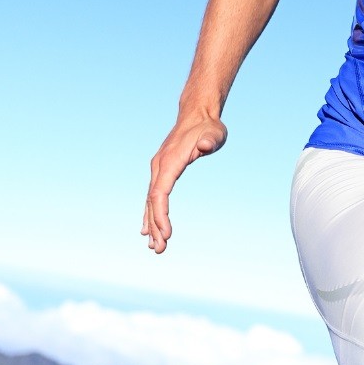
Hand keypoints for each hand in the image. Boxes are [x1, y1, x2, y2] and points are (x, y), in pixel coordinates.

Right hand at [141, 112, 227, 253]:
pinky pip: (153, 196)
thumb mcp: (215, 133)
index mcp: (169, 161)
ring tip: (154, 247)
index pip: (160, 193)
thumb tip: (206, 145)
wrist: (197, 114)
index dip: (161, 214)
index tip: (167, 233)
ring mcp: (158, 168)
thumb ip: (210, 140)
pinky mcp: (162, 170)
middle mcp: (159, 166)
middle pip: (152, 201)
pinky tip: (148, 229)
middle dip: (155, 226)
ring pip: (151, 201)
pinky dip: (150, 213)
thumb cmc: (208, 127)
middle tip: (160, 250)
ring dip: (151, 224)